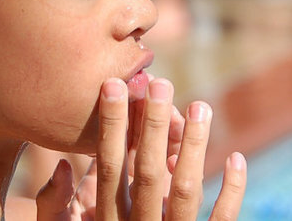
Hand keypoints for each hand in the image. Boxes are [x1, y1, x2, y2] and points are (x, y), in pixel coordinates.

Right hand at [35, 78, 246, 219]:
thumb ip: (54, 209)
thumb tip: (63, 167)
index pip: (109, 167)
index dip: (111, 126)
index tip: (115, 86)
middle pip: (148, 171)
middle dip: (153, 125)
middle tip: (162, 83)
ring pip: (186, 191)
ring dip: (195, 147)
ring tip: (201, 106)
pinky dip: (232, 192)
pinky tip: (237, 158)